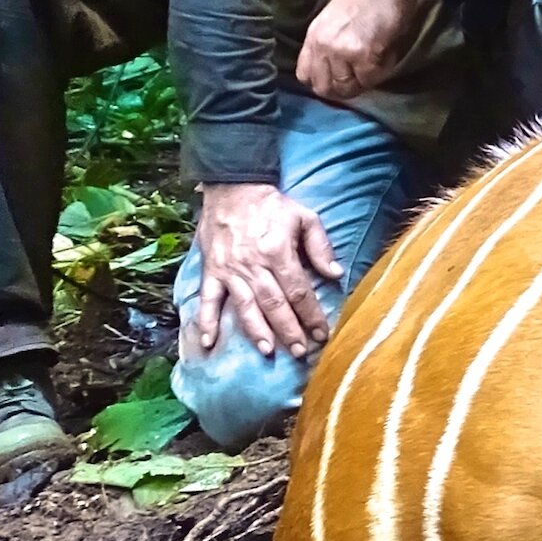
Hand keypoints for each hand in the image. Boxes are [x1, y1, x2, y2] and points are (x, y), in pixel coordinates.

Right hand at [189, 181, 341, 359]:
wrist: (231, 187)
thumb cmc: (271, 205)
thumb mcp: (305, 216)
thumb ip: (320, 246)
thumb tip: (335, 274)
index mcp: (278, 251)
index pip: (299, 291)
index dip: (311, 315)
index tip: (322, 334)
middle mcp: (253, 265)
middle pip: (274, 304)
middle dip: (289, 331)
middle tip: (300, 353)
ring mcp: (229, 270)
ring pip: (245, 306)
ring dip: (256, 331)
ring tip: (268, 352)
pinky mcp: (211, 271)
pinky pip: (208, 299)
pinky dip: (206, 321)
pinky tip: (208, 342)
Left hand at [296, 0, 436, 104]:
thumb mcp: (335, 18)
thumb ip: (330, 44)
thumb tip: (340, 70)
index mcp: (313, 35)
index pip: (305, 75)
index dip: (323, 81)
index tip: (338, 80)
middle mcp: (323, 46)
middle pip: (324, 88)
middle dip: (343, 89)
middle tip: (360, 80)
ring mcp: (342, 53)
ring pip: (348, 88)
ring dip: (363, 81)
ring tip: (375, 65)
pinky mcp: (365, 58)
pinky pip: (371, 80)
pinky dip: (380, 74)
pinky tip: (386, 57)